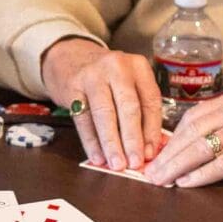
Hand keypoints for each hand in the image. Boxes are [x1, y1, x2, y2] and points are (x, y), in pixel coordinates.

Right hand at [41, 39, 165, 169]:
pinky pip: (83, 119)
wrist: (70, 57)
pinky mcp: (72, 87)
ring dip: (112, 143)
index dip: (152, 130)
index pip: (150, 101)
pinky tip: (97, 157)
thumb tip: (148, 149)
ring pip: (105, 114)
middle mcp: (117, 67)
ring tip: (116, 164)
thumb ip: (140, 110)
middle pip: (129, 107)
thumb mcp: (127, 83)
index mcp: (138, 66)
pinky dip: (91, 141)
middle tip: (135, 163)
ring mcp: (93, 76)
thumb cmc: (107, 78)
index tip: (151, 154)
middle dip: (132, 139)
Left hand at [145, 89, 222, 186]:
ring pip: (202, 147)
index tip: (155, 156)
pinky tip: (188, 183)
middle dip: (167, 155)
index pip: (191, 118)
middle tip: (149, 173)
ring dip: (178, 167)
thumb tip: (189, 146)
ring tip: (162, 181)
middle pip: (192, 132)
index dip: (170, 140)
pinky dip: (202, 175)